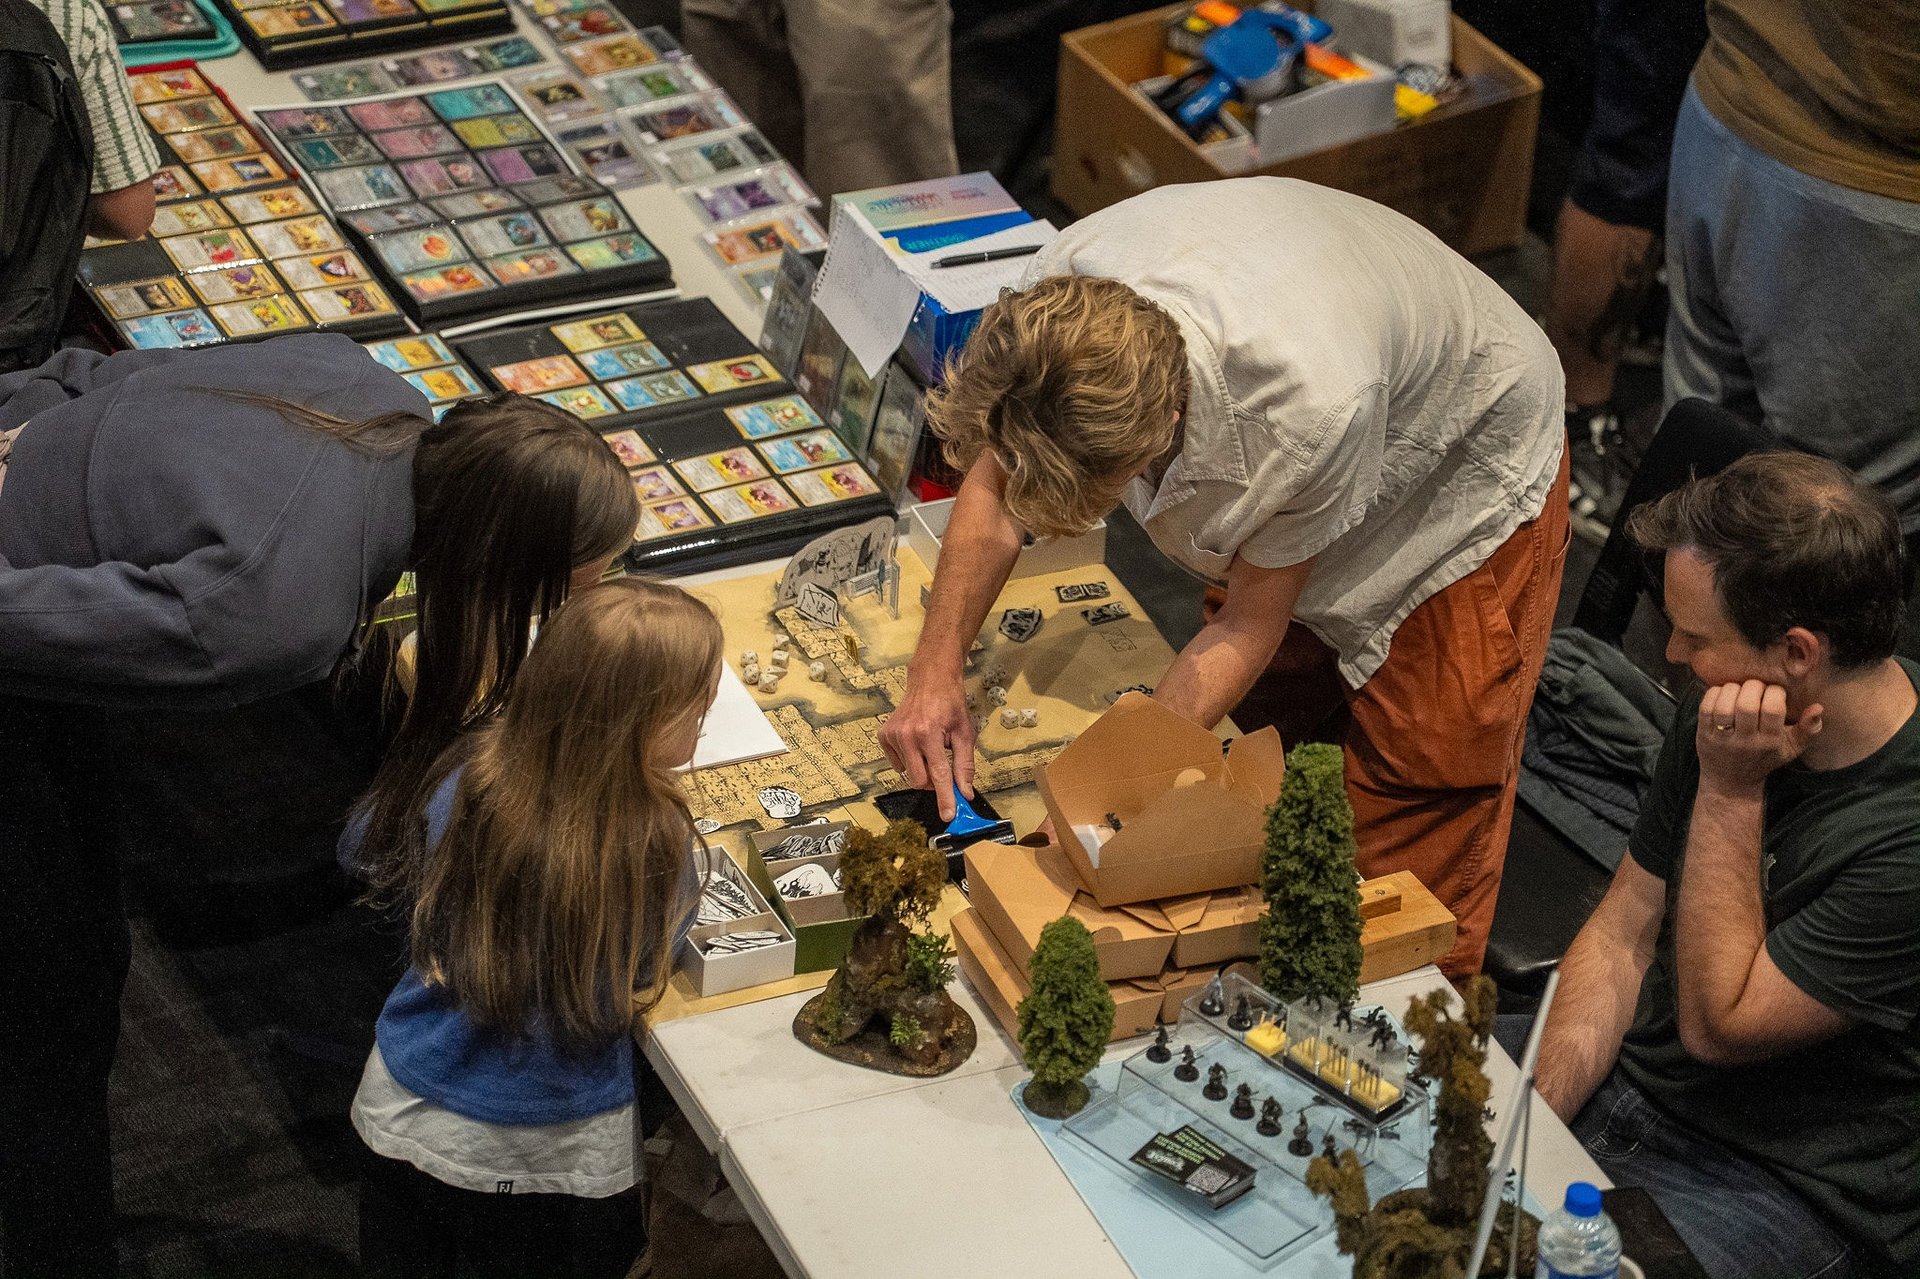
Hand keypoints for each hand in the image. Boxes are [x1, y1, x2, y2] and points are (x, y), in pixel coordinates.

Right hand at [879, 671, 975, 820]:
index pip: (939, 774)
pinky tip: (916, 745)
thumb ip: (964, 765)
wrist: (930, 681)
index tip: (948, 816)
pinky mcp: (884, 736)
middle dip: (934, 783)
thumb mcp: (965, 733)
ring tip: (930, 749)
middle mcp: (907, 735)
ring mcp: (893, 735)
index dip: (945, 798)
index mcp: (929, 733)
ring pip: (908, 774)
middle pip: (920, 780)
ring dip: (922, 769)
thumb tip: (966, 792)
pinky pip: (897, 764)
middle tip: (943, 768)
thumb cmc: (951, 705)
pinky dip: (909, 761)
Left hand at [1696, 680, 1822, 792]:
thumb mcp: (1792, 748)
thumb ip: (1809, 729)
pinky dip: (1714, 693)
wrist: (1731, 782)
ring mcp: (1723, 738)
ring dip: (1732, 689)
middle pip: (1746, 704)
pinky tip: (1723, 694)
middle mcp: (1746, 741)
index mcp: (1770, 742)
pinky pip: (1706, 707)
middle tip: (1755, 688)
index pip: (1772, 709)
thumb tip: (1818, 707)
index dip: (1774, 692)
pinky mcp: (1703, 735)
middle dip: (1752, 687)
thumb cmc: (1765, 758)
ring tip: (1739, 690)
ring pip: (1725, 704)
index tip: (1773, 692)